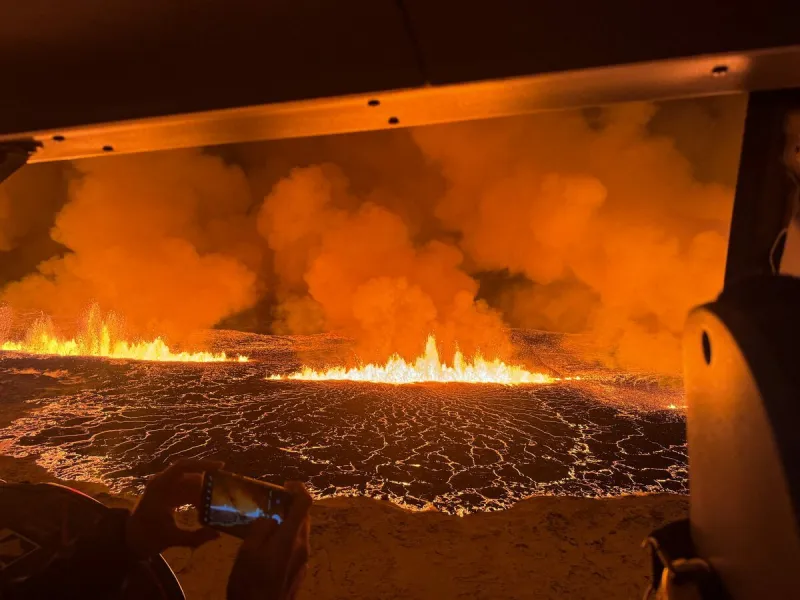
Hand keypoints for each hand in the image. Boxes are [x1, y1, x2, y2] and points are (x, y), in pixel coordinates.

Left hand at [126, 458, 222, 557]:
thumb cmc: (146, 538)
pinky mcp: (168, 492)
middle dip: (209, 479)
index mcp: (159, 488)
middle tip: (228, 485)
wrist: (129, 540)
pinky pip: (187, 487)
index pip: (183, 468)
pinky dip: (199, 493)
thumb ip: (195, 537)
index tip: (221, 467)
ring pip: (190, 480)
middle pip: (191, 474)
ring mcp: (165, 486)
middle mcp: (162, 483)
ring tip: (222, 495)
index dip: (202, 464)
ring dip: (205, 487)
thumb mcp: (171, 539)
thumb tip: (217, 535)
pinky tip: (209, 502)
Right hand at [227, 481, 312, 599]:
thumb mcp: (247, 551)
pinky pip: (296, 549)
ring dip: (287, 525)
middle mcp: (302, 547)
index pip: (304, 503)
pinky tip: (268, 550)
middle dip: (290, 507)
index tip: (285, 486)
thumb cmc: (250, 583)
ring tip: (265, 528)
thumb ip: (261, 528)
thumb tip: (270, 520)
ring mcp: (303, 562)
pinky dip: (286, 541)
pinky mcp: (299, 573)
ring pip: (299, 534)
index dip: (298, 489)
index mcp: (290, 537)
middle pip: (303, 518)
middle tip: (270, 506)